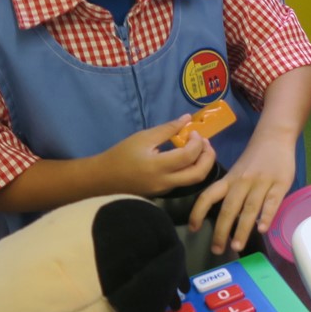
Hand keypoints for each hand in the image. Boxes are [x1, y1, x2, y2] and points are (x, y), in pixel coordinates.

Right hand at [100, 116, 217, 196]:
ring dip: (202, 164)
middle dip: (208, 157)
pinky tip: (187, 157)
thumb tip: (187, 118)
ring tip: (198, 148)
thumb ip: (167, 129)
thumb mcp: (143, 137)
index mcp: (158, 167)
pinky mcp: (163, 193)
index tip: (194, 132)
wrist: (102, 179)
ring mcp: (165, 190)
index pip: (188, 156)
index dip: (197, 143)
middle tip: (205, 143)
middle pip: (198, 174)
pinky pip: (183, 182)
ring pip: (193, 180)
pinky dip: (191, 169)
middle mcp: (165, 182)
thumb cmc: (121, 155)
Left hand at [187, 140, 294, 254]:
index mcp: (229, 179)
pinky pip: (272, 202)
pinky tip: (262, 229)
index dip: (198, 212)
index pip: (208, 196)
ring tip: (236, 246)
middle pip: (228, 208)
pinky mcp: (280, 183)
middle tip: (217, 250)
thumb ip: (232, 191)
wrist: (275, 136)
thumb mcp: (237, 171)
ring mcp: (261, 183)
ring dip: (242, 229)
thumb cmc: (255, 158)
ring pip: (249, 209)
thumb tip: (227, 219)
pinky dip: (266, 216)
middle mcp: (242, 182)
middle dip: (221, 231)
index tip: (193, 229)